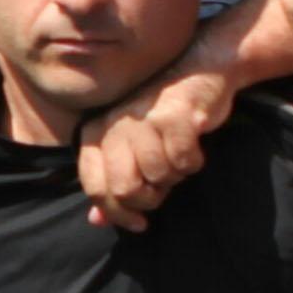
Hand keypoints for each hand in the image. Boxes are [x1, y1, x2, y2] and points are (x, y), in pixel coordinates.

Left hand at [79, 67, 232, 232]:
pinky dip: (193, 162)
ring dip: (174, 176)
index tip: (138, 222)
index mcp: (97, 132)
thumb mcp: (131, 149)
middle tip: (162, 189)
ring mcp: (142, 118)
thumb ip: (112, 184)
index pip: (94, 187)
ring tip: (177, 159)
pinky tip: (193, 146)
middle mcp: (114, 124)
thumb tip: (97, 221)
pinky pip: (183, 162)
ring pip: (157, 176)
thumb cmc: (161, 117)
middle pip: (124, 189)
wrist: (198, 70)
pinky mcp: (173, 115)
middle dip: (149, 199)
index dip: (116, 213)